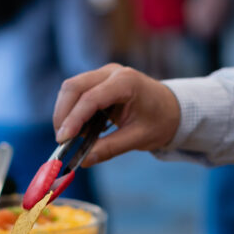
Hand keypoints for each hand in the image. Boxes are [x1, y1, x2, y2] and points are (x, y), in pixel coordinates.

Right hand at [52, 64, 180, 166]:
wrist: (172, 108)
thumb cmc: (160, 121)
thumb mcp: (138, 138)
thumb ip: (110, 148)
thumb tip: (84, 160)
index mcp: (126, 82)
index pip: (91, 98)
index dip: (73, 119)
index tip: (63, 140)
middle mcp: (112, 73)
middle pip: (74, 87)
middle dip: (63, 114)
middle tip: (61, 140)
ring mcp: (104, 74)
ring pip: (71, 88)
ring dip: (65, 112)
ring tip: (69, 136)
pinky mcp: (99, 80)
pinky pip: (77, 92)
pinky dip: (72, 110)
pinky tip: (77, 128)